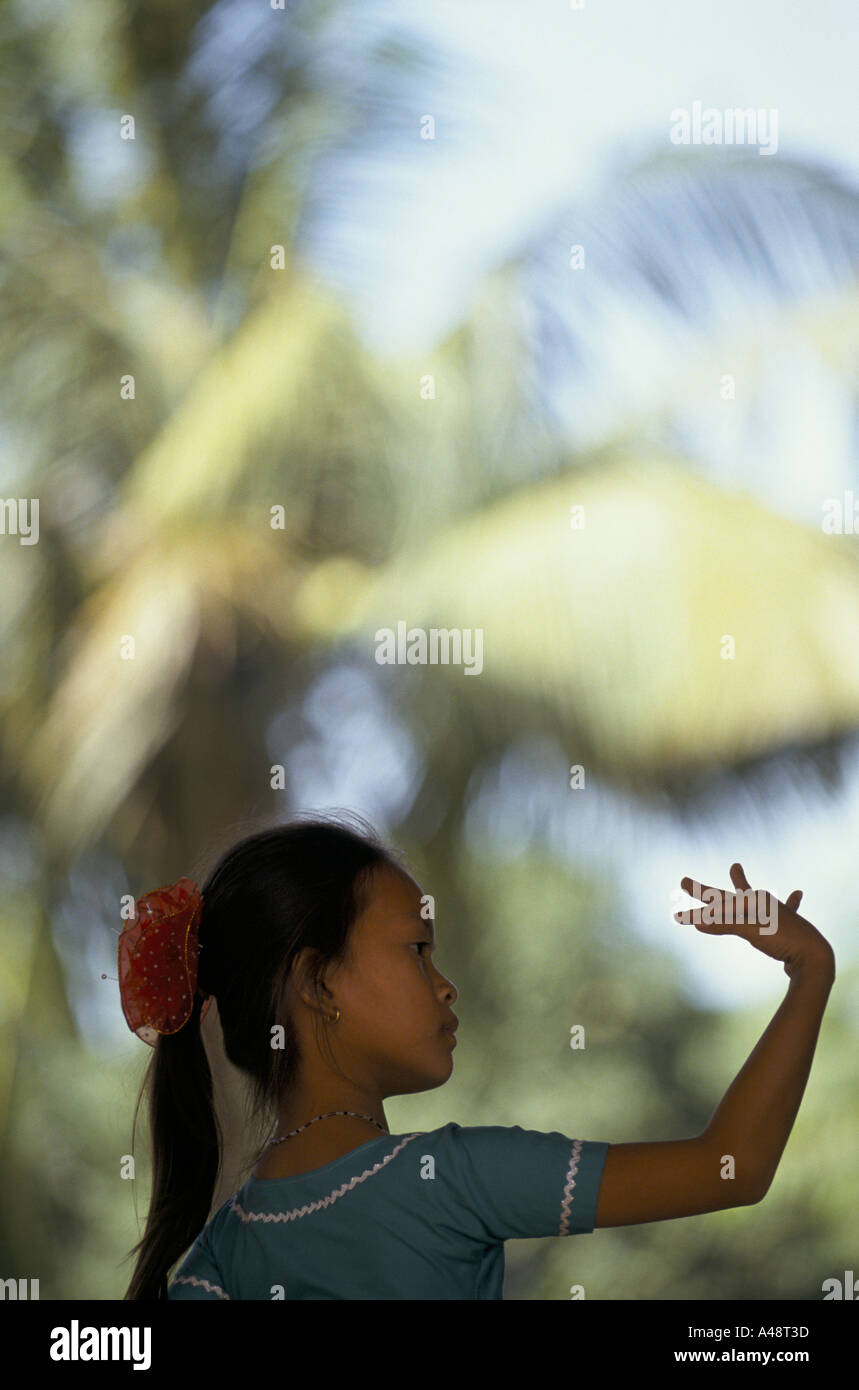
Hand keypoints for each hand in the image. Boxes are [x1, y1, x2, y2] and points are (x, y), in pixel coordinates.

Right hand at [674, 862, 834, 979]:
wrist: (814, 955)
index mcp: (753, 900)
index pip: (717, 903)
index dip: (696, 908)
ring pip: (754, 897)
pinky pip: (788, 909)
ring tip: (735, 867)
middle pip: (728, 895)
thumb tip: (696, 922)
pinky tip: (799, 893)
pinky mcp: (787, 927)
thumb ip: (723, 925)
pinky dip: (792, 901)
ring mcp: (776, 914)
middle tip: (685, 881)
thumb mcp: (749, 929)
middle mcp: (762, 903)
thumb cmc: (782, 938)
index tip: (676, 911)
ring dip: (742, 884)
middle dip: (707, 891)